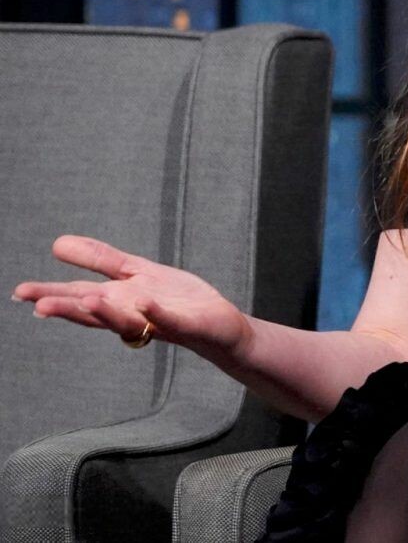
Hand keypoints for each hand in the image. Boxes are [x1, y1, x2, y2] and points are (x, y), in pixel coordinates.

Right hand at [12, 235, 250, 361]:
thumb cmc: (177, 301)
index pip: (80, 298)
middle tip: (37, 305)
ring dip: (106, 312)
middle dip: (68, 309)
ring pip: (127, 321)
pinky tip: (143, 300)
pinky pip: (169, 320)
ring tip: (86, 300)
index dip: (52, 295)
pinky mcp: (187, 326)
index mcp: (119, 303)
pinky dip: (155, 312)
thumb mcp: (136, 273)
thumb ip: (100, 260)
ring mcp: (159, 324)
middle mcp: (133, 317)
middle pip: (96, 314)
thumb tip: (57, 243)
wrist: (222, 328)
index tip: (21, 293)